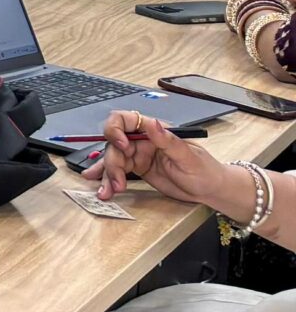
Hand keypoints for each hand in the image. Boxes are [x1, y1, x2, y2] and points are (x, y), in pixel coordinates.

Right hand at [94, 109, 239, 208]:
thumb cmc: (206, 171)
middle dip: (112, 163)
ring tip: (107, 192)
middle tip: (119, 181)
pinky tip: (101, 186)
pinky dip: (108, 179)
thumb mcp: (188, 157)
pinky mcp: (137, 169)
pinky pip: (117, 172)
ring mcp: (138, 155)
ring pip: (113, 159)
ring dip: (107, 175)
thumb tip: (152, 123)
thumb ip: (168, 140)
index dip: (116, 129)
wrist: (211, 190)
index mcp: (154, 131)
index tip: (121, 146)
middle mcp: (143, 141)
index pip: (125, 120)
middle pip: (114, 144)